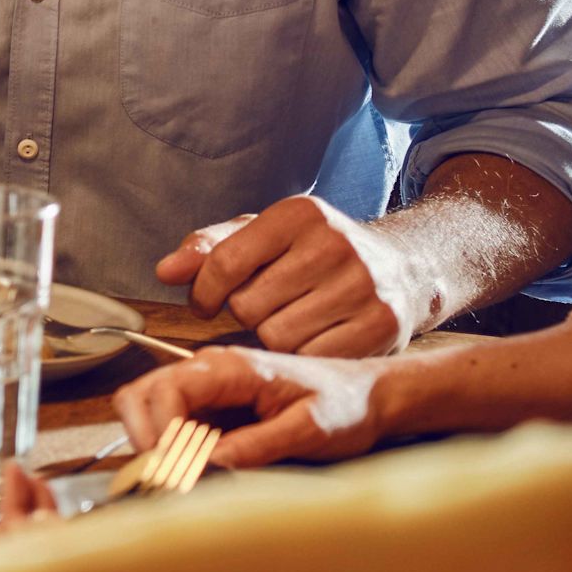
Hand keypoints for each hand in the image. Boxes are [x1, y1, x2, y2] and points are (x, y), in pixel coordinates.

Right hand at [114, 346, 390, 467]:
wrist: (369, 396)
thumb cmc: (346, 407)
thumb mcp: (309, 431)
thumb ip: (257, 445)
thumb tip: (207, 463)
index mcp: (233, 367)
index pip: (167, 390)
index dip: (160, 433)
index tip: (173, 469)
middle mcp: (211, 370)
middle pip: (143, 393)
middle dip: (143, 436)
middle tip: (165, 475)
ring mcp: (209, 387)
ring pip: (150, 406)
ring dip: (153, 442)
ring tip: (179, 475)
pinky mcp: (214, 406)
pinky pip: (174, 422)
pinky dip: (171, 448)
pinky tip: (196, 470)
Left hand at [157, 196, 436, 354]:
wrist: (405, 269)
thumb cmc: (317, 253)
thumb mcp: (266, 234)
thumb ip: (210, 247)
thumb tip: (165, 271)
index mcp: (298, 214)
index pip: (224, 262)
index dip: (203, 292)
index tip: (206, 304)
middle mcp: (333, 244)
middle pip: (248, 306)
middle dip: (246, 313)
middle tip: (267, 307)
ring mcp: (361, 286)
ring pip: (277, 338)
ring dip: (273, 337)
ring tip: (291, 320)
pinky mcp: (380, 325)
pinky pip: (311, 358)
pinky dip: (303, 356)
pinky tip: (314, 337)